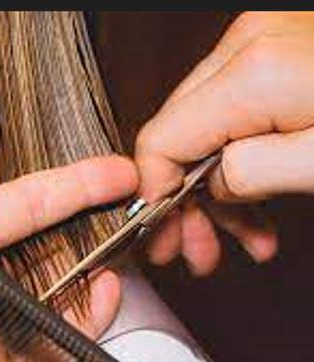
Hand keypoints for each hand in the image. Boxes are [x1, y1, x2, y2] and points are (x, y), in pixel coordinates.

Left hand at [0, 141, 137, 361]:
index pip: (6, 207)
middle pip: (35, 242)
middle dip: (82, 215)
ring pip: (50, 290)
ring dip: (89, 264)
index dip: (60, 187)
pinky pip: (57, 343)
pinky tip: (108, 293)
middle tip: (124, 196)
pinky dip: (87, 318)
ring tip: (122, 240)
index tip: (102, 173)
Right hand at [135, 11, 313, 274]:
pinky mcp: (274, 60)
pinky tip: (258, 211)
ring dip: (215, 194)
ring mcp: (258, 48)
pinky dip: (240, 168)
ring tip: (239, 241)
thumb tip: (209, 183)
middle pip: (177, 136)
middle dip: (182, 202)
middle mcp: (245, 49)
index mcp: (252, 73)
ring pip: (204, 133)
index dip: (151, 191)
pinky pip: (234, 120)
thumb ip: (251, 172)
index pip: (161, 139)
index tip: (159, 230)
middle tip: (191, 250)